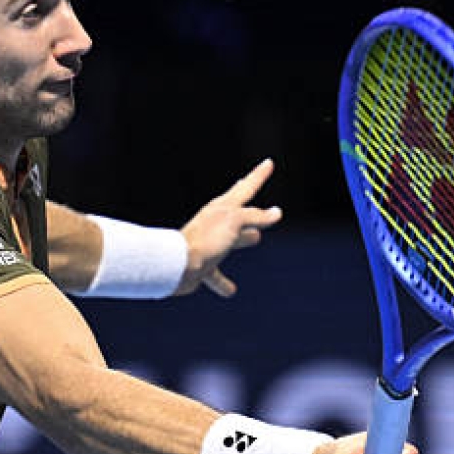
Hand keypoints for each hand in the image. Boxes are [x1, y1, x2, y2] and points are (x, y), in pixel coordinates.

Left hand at [174, 158, 282, 296]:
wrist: (178, 265)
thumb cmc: (205, 239)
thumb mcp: (234, 221)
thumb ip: (256, 216)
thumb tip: (275, 213)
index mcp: (223, 208)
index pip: (246, 187)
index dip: (259, 175)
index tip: (268, 162)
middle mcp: (216, 224)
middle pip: (240, 212)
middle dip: (252, 207)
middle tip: (259, 200)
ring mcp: (210, 244)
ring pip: (232, 240)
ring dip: (244, 239)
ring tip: (256, 238)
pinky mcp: (204, 266)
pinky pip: (217, 274)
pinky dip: (224, 282)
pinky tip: (231, 291)